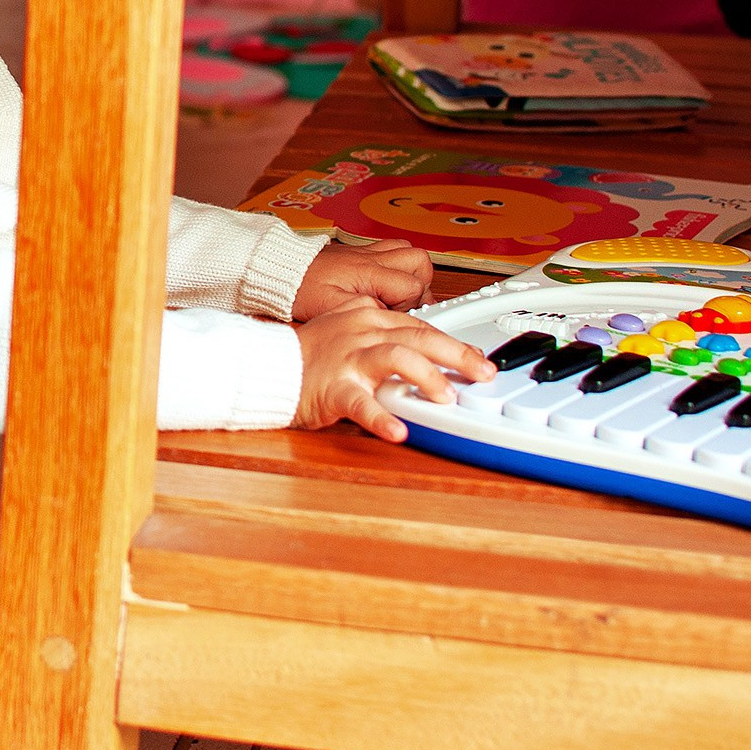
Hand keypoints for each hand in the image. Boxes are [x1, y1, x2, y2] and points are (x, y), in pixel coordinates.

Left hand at [291, 238, 433, 319]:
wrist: (280, 268)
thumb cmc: (299, 288)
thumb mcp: (326, 307)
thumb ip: (360, 309)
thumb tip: (385, 314)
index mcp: (367, 272)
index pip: (412, 286)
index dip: (409, 305)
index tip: (392, 316)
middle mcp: (372, 257)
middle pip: (420, 262)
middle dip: (420, 285)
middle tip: (403, 305)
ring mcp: (369, 252)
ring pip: (410, 252)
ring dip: (411, 273)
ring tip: (396, 295)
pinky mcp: (362, 251)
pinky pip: (394, 249)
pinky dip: (398, 265)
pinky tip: (384, 283)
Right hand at [293, 301, 494, 441]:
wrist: (267, 365)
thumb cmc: (307, 353)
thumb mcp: (345, 325)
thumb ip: (378, 328)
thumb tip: (415, 339)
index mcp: (367, 317)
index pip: (421, 326)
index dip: (454, 343)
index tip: (479, 359)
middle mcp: (361, 333)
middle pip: (419, 337)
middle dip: (458, 355)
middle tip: (483, 373)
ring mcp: (347, 359)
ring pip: (396, 358)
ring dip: (427, 377)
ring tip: (446, 398)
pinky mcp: (333, 388)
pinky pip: (360, 404)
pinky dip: (381, 419)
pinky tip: (398, 432)